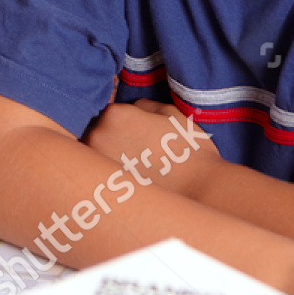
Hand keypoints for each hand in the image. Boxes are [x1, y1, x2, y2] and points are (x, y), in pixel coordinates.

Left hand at [85, 99, 222, 198]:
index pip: (108, 112)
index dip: (122, 121)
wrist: (200, 189)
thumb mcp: (170, 114)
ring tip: (133, 167)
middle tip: (134, 150)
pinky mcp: (100, 186)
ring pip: (93, 153)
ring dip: (106, 157)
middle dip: (110, 138)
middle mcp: (98, 136)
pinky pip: (97, 175)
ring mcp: (96, 163)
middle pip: (96, 131)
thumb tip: (133, 107)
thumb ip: (144, 105)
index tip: (136, 132)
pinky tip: (126, 182)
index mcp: (114, 114)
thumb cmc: (189, 150)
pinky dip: (107, 177)